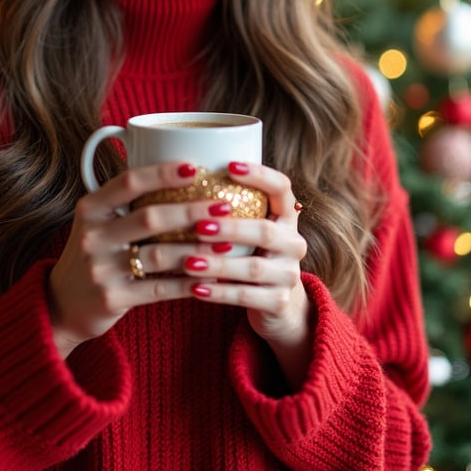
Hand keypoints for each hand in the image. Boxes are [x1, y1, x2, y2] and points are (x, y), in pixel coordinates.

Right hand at [47, 160, 228, 356]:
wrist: (61, 304)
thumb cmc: (94, 253)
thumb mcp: (98, 221)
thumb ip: (126, 200)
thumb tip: (184, 175)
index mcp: (90, 208)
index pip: (128, 181)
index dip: (162, 173)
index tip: (194, 167)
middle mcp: (92, 236)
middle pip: (149, 217)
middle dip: (191, 210)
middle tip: (223, 206)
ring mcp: (100, 269)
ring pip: (159, 255)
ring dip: (197, 249)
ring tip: (226, 243)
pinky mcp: (112, 299)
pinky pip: (159, 289)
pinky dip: (188, 283)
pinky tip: (211, 278)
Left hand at [178, 161, 314, 387]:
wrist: (276, 304)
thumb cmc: (249, 252)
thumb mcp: (248, 226)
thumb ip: (228, 205)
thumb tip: (176, 171)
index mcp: (287, 215)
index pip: (281, 187)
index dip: (259, 175)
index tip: (229, 166)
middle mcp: (294, 242)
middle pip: (265, 231)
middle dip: (230, 227)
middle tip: (198, 225)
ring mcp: (289, 274)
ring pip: (252, 267)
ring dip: (217, 263)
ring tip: (187, 262)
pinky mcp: (278, 302)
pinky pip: (246, 296)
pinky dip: (218, 292)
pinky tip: (195, 288)